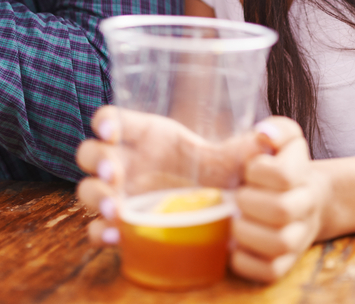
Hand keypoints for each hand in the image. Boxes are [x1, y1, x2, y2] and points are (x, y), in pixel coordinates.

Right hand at [75, 106, 276, 247]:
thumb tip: (267, 139)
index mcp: (145, 135)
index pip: (113, 119)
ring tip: (115, 208)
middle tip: (113, 173)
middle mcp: (126, 161)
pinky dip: (100, 232)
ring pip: (88, 189)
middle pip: (91, 152)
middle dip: (96, 160)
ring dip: (95, 196)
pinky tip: (115, 236)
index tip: (112, 130)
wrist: (217, 209)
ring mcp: (120, 192)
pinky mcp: (121, 221)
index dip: (106, 122)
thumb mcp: (231, 160)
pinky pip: (97, 227)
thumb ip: (245, 150)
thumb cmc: (217, 174)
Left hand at [232, 118, 328, 281]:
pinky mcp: (284, 263)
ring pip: (279, 244)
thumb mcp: (283, 139)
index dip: (260, 170)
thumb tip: (264, 135)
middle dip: (250, 201)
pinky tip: (232, 246)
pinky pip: (270, 271)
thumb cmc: (281, 165)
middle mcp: (305, 209)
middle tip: (237, 195)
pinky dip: (246, 261)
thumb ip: (277, 130)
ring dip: (247, 232)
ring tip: (233, 220)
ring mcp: (297, 239)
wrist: (305, 199)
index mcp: (302, 176)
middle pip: (282, 210)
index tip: (248, 169)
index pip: (285, 175)